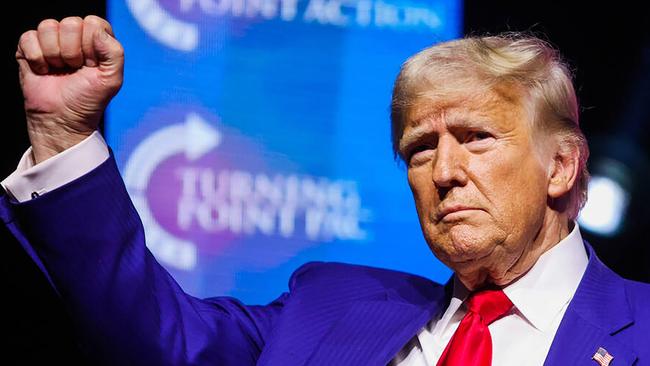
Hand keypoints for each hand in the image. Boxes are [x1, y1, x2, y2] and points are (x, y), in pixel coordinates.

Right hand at [16, 16, 123, 163]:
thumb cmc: (88, 99)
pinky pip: (29, 37)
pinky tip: (43, 70)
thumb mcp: (111, 79)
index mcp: (97, 39)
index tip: (91, 66)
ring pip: (48, 27)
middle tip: (74, 69)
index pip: (93, 23)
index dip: (91, 46)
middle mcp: (74, 35)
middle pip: (70, 23)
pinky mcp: (29, 46)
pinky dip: (37, 59)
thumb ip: (114, 53)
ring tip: (59, 70)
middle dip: (72, 52)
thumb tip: (97, 31)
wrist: (62, 118)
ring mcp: (51, 40)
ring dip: (54, 55)